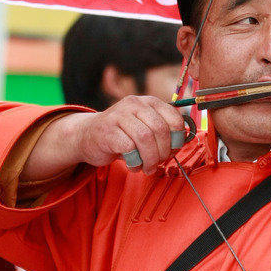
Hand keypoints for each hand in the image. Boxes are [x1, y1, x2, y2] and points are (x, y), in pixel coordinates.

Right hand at [72, 96, 188, 172]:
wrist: (88, 136)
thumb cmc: (123, 135)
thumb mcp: (145, 127)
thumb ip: (163, 132)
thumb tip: (182, 142)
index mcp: (149, 102)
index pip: (174, 118)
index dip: (177, 139)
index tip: (172, 151)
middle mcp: (134, 104)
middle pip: (160, 129)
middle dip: (163, 152)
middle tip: (158, 163)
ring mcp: (119, 115)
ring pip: (145, 138)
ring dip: (150, 159)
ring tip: (147, 168)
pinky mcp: (107, 130)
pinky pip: (129, 148)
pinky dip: (135, 161)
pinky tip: (133, 165)